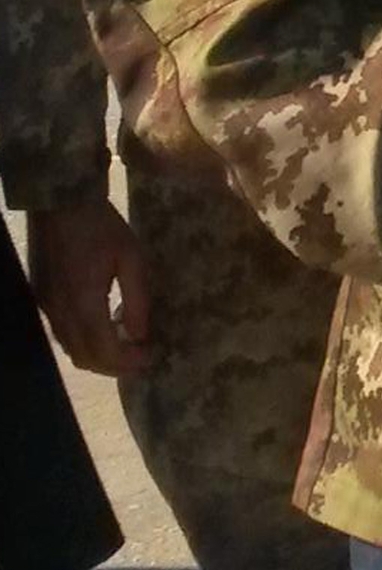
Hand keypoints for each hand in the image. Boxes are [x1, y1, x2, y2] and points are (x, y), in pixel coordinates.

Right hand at [27, 194, 152, 377]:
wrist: (61, 203)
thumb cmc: (102, 227)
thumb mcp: (132, 259)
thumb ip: (137, 300)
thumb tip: (141, 335)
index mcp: (83, 302)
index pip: (104, 351)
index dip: (129, 362)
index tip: (151, 356)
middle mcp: (61, 311)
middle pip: (85, 358)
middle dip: (115, 365)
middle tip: (141, 356)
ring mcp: (48, 306)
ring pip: (71, 349)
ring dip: (99, 356)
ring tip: (127, 345)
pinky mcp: (43, 298)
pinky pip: (63, 334)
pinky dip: (85, 341)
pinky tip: (105, 327)